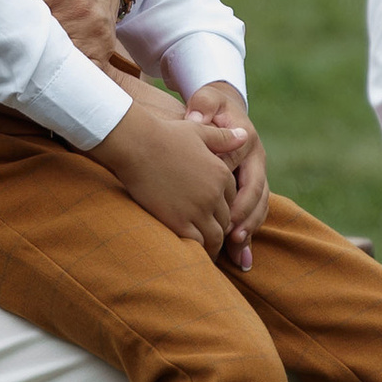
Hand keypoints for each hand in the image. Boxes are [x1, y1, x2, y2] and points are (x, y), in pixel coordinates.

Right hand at [98, 80, 235, 257]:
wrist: (136, 144)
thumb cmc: (164, 134)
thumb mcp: (199, 131)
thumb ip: (224, 138)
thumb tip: (244, 135)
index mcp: (221, 174)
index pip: (233, 199)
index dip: (224, 208)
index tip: (216, 214)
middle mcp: (214, 194)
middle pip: (226, 220)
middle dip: (221, 228)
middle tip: (212, 237)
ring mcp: (197, 209)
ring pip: (215, 236)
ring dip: (213, 245)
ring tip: (205, 250)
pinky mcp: (179, 221)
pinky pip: (196, 243)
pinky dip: (198, 249)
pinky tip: (191, 250)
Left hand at [185, 79, 269, 260]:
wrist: (223, 110)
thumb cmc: (209, 107)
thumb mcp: (206, 100)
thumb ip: (203, 106)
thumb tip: (196, 117)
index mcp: (247, 141)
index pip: (242, 168)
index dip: (234, 191)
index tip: (222, 210)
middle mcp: (257, 161)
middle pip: (257, 193)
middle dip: (245, 217)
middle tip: (231, 237)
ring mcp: (256, 176)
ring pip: (259, 208)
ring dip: (249, 231)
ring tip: (237, 252)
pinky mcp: (249, 189)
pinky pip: (253, 214)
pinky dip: (247, 236)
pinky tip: (240, 258)